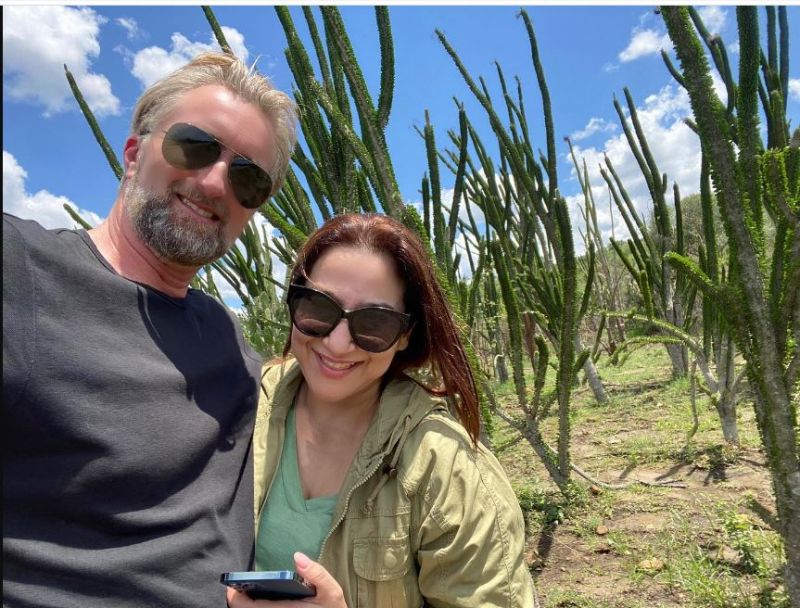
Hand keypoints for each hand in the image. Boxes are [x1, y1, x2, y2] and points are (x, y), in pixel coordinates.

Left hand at [226, 552, 346, 607]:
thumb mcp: (331, 591)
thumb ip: (316, 573)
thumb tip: (297, 556)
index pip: (248, 607)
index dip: (235, 596)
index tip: (232, 584)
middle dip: (240, 596)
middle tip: (239, 582)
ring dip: (249, 601)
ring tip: (250, 586)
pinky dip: (257, 604)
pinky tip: (261, 595)